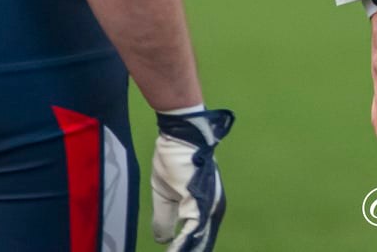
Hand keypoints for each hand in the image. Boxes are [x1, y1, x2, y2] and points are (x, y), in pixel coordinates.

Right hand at [151, 108, 233, 250]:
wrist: (179, 136)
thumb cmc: (173, 160)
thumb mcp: (164, 195)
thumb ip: (165, 218)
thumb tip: (165, 240)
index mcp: (203, 207)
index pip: (196, 237)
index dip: (185, 249)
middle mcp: (212, 208)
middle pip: (201, 242)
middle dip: (189, 250)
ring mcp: (209, 205)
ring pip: (199, 240)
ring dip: (187, 249)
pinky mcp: (202, 201)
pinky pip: (193, 230)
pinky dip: (183, 245)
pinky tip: (174, 251)